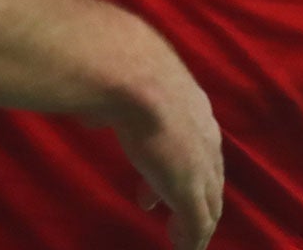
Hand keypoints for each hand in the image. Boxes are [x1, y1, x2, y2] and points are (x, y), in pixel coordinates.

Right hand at [98, 51, 223, 249]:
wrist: (133, 74)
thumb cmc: (121, 69)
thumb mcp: (123, 84)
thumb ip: (114, 102)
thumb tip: (92, 114)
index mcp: (194, 105)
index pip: (199, 142)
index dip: (183, 162)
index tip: (161, 176)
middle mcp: (206, 134)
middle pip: (210, 175)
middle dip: (192, 193)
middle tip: (173, 209)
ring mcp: (200, 163)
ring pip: (209, 203)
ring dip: (195, 221)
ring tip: (179, 235)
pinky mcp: (190, 190)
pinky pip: (198, 225)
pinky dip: (192, 241)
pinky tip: (181, 248)